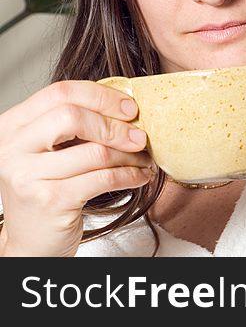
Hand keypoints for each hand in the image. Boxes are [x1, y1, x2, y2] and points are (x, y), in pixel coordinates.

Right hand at [0, 81, 154, 256]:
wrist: (32, 240)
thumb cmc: (49, 187)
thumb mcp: (52, 150)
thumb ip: (76, 123)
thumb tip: (127, 104)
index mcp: (12, 126)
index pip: (59, 93)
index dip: (100, 96)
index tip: (130, 107)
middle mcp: (12, 148)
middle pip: (73, 117)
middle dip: (115, 126)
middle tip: (141, 136)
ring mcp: (28, 176)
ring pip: (95, 151)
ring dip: (130, 155)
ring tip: (145, 158)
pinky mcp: (50, 200)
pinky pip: (103, 178)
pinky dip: (130, 175)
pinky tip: (140, 176)